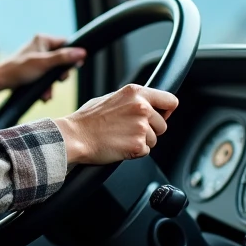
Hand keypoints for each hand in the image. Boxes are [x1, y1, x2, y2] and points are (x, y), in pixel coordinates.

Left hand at [0, 33, 85, 98]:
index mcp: (43, 39)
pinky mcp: (34, 70)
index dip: (72, 55)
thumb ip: (63, 58)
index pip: (66, 43)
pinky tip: (44, 95)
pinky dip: (46, 87)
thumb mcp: (44, 63)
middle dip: (59, 75)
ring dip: (52, 85)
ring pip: (53, 71)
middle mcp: (41, 47)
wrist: (1, 81)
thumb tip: (82, 52)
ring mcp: (37, 58)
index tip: (74, 66)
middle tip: (59, 81)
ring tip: (47, 94)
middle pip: (61, 60)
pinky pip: (46, 77)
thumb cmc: (20, 69)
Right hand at [52, 84, 178, 164]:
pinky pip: (145, 152)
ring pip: (154, 140)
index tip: (161, 116)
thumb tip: (148, 104)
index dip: (167, 111)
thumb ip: (132, 100)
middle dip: (150, 130)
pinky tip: (119, 146)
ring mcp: (141, 126)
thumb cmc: (87, 119)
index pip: (170, 100)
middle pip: (163, 125)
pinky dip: (134, 152)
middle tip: (129, 130)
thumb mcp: (110, 98)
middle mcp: (141, 107)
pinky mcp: (138, 145)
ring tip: (120, 137)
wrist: (74, 136)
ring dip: (141, 142)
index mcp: (135, 92)